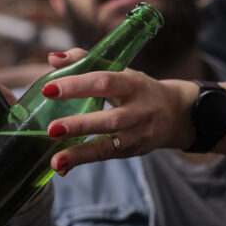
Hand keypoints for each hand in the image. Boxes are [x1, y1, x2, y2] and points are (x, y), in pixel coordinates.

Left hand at [41, 49, 196, 174]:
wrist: (176, 112)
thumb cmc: (136, 88)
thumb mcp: (118, 70)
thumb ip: (85, 61)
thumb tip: (53, 58)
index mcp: (132, 83)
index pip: (103, 82)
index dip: (76, 85)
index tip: (48, 89)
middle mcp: (139, 110)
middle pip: (110, 119)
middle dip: (80, 125)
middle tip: (51, 129)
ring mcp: (138, 134)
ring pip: (110, 145)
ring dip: (80, 154)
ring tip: (55, 160)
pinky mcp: (134, 151)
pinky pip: (107, 157)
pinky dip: (83, 161)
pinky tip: (62, 166)